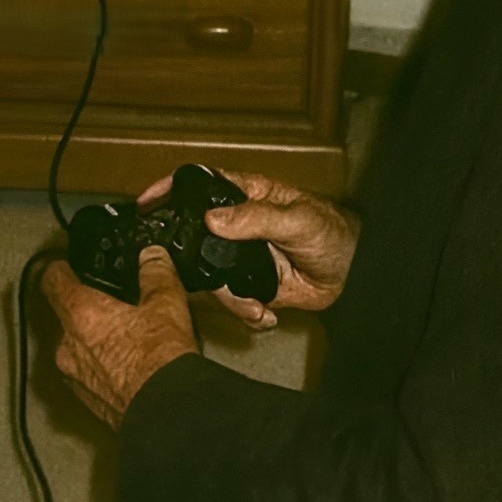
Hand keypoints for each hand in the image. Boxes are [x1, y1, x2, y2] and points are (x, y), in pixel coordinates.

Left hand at [41, 247, 196, 429]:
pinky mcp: (87, 402)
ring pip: (76, 349)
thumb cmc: (159, 361)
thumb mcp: (166, 304)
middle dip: (87, 311)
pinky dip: (102, 370)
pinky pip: (87, 376)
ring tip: (127, 341)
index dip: (60, 268)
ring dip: (93, 343)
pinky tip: (129, 369)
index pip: (52, 279)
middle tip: (113, 306)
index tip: (67, 265)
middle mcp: (68, 346)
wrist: (166, 414)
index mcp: (80, 313)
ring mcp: (74, 377)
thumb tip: (152, 257)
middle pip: (65, 316)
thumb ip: (155, 273)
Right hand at [138, 169, 358, 324]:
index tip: (145, 202)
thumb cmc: (333, 233)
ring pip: (211, 277)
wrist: (356, 274)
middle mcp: (239, 227)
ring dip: (228, 298)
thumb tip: (213, 218)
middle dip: (191, 262)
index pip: (200, 186)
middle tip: (189, 276)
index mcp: (247, 197)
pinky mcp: (253, 286)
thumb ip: (255, 218)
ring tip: (255, 306)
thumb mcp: (296, 219)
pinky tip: (266, 314)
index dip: (170, 190)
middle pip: (196, 239)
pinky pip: (233, 301)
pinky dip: (246, 313)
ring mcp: (243, 258)